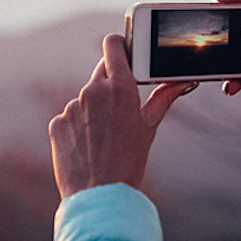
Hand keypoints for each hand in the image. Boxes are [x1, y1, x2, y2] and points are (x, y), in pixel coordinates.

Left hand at [49, 34, 195, 198]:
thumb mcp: (149, 126)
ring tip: (106, 136)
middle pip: (101, 70)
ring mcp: (72, 107)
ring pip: (85, 97)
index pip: (113, 44)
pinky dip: (78, 126)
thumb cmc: (130, 161)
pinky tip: (88, 146)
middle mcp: (92, 91)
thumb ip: (164, 97)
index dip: (120, 45)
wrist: (100, 195)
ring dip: (95, 108)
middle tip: (122, 105)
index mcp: (120, 86)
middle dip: (111, 82)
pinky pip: (69, 117)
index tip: (126, 52)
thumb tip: (183, 80)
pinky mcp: (57, 123)